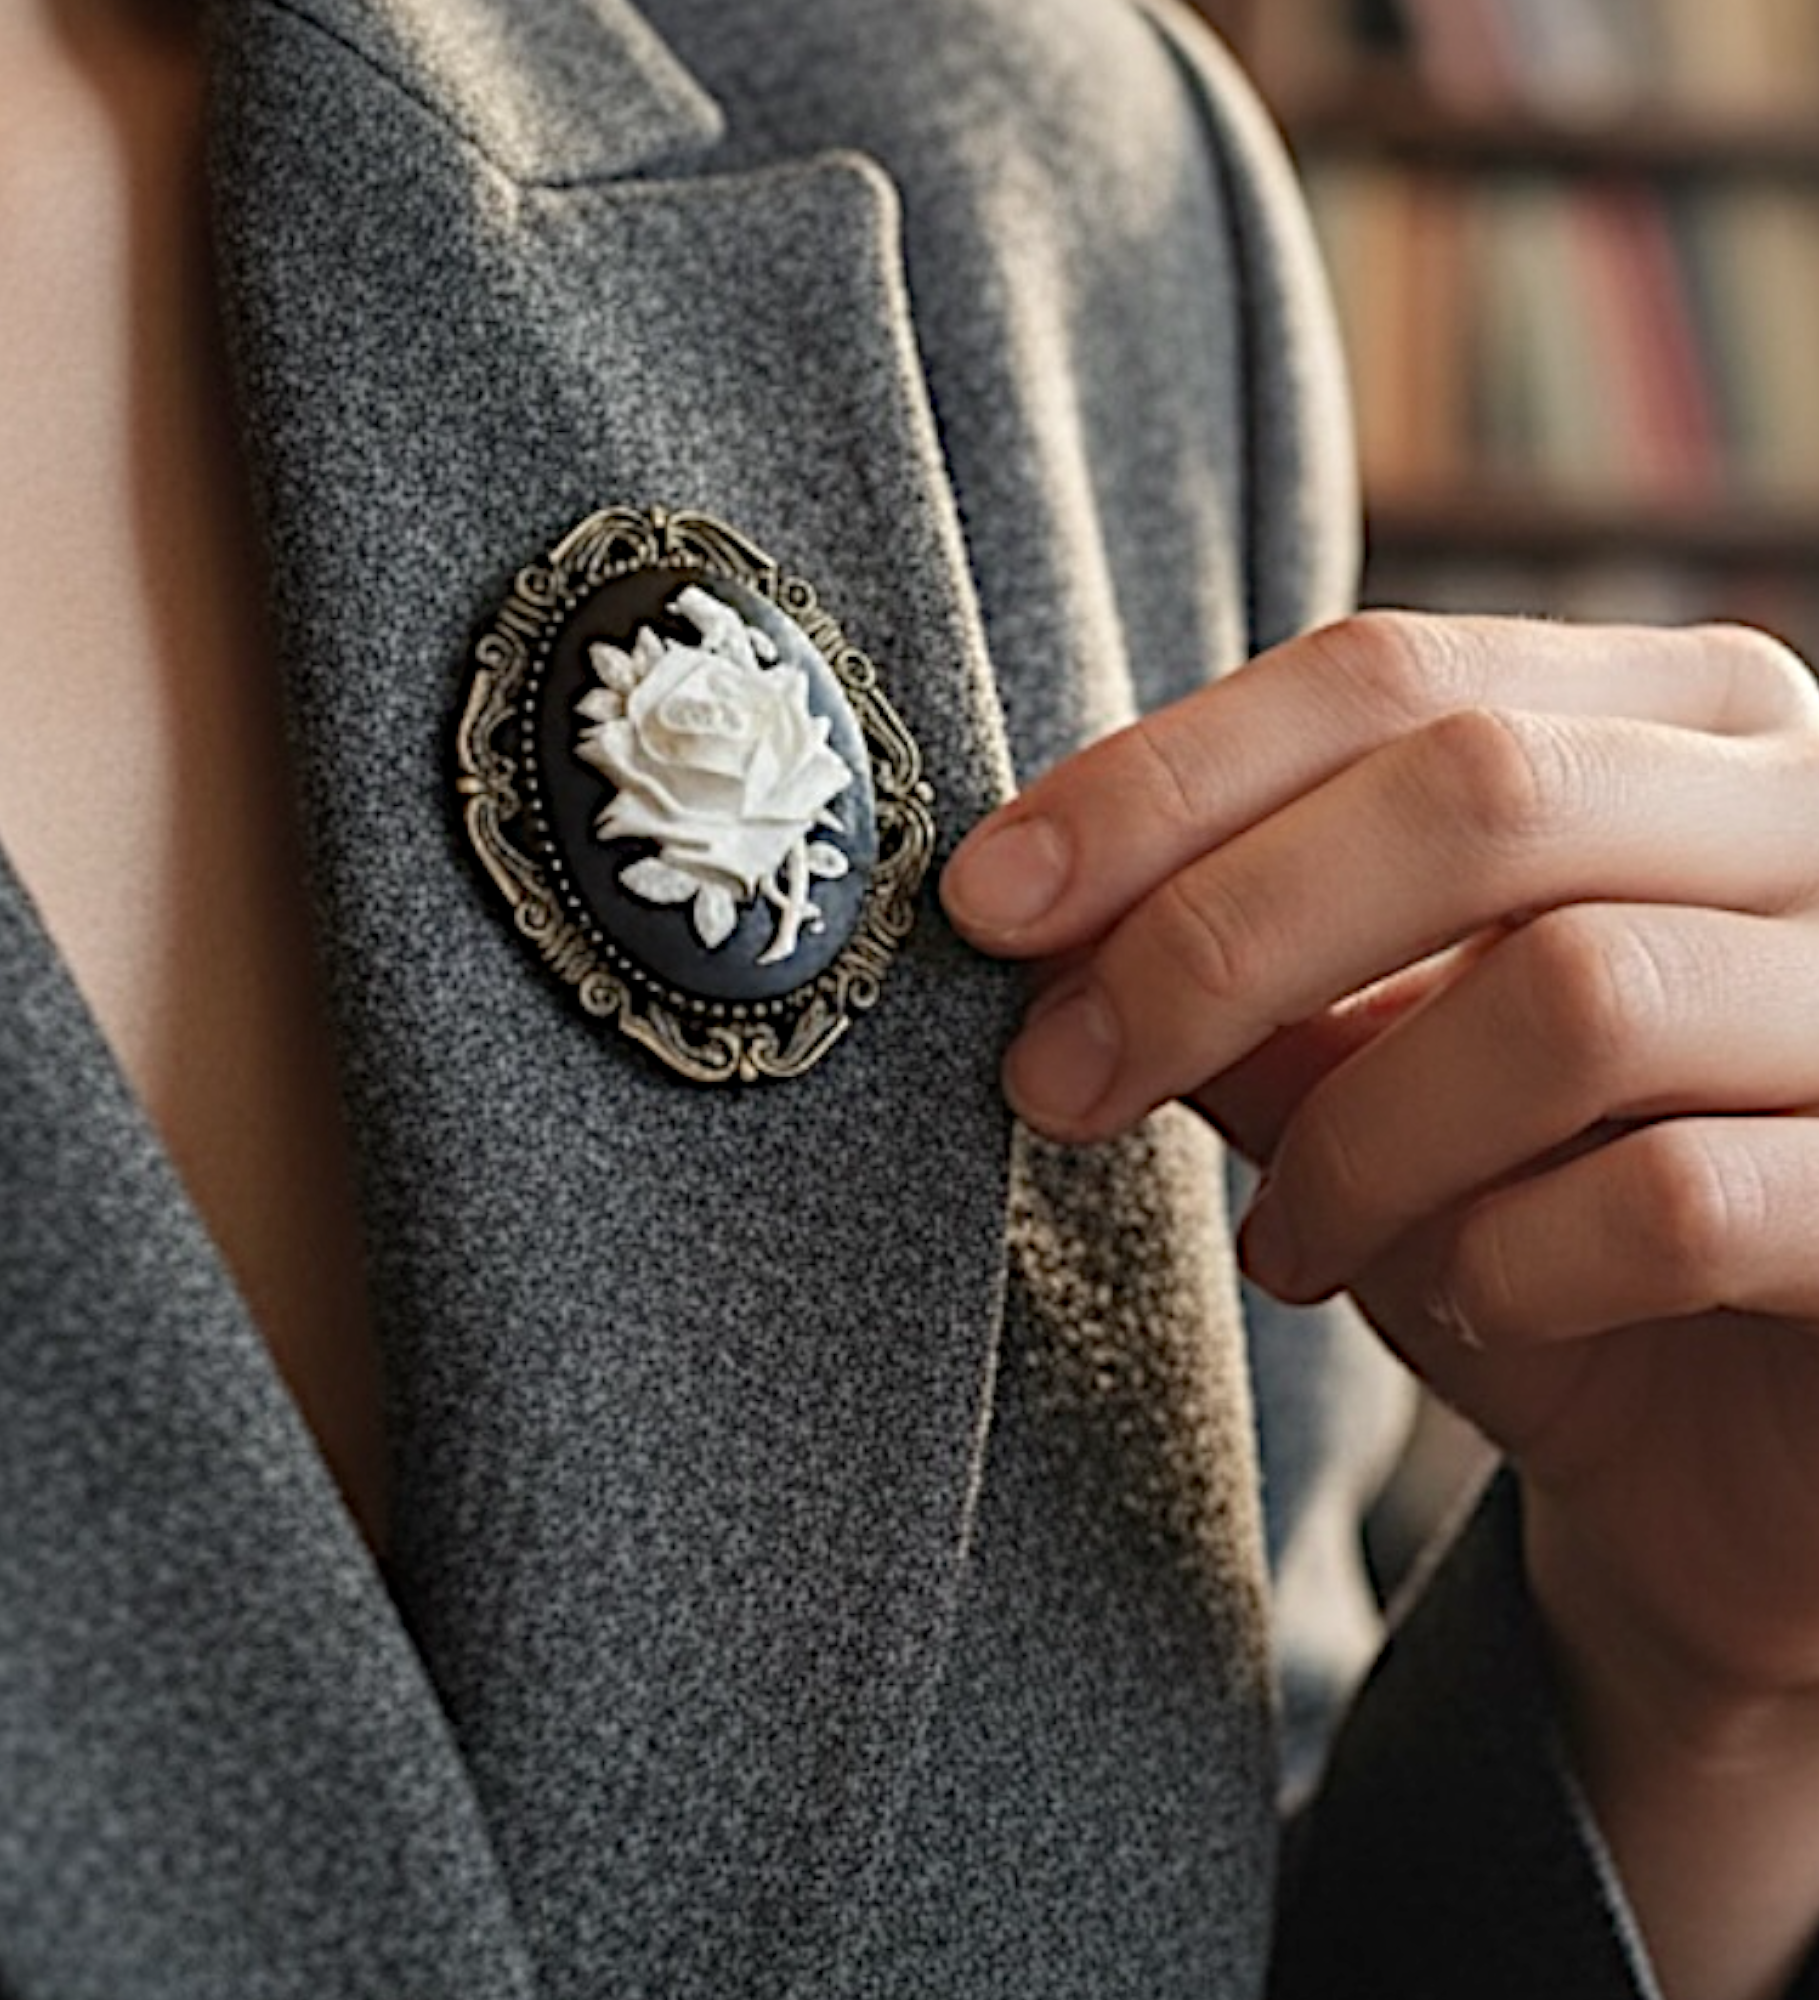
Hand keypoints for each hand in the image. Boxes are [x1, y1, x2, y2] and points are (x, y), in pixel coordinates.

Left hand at [943, 612, 1818, 1998]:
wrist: (1749, 1456)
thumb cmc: (1554, 1227)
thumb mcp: (1371, 1076)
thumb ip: (1250, 984)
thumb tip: (1046, 928)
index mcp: (1672, 723)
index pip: (1389, 676)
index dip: (1162, 782)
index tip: (989, 903)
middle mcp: (1812, 808)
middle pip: (1471, 792)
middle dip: (1212, 943)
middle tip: (1055, 1082)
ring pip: (1570, 995)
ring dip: (1359, 1140)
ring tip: (1282, 1242)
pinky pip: (1677, 1196)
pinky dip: (1505, 1260)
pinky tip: (1458, 1301)